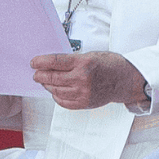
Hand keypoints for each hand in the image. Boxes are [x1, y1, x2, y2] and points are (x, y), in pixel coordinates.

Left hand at [30, 51, 146, 109]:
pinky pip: (63, 101)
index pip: (55, 62)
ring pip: (56, 90)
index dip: (41, 62)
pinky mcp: (84, 103)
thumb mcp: (90, 55)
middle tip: (36, 74)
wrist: (125, 80)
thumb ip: (71, 60)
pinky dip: (56, 96)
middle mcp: (82, 79)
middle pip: (53, 77)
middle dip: (40, 75)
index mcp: (84, 63)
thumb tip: (51, 64)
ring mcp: (83, 93)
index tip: (34, 62)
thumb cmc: (110, 65)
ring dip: (47, 85)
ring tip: (45, 81)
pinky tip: (55, 91)